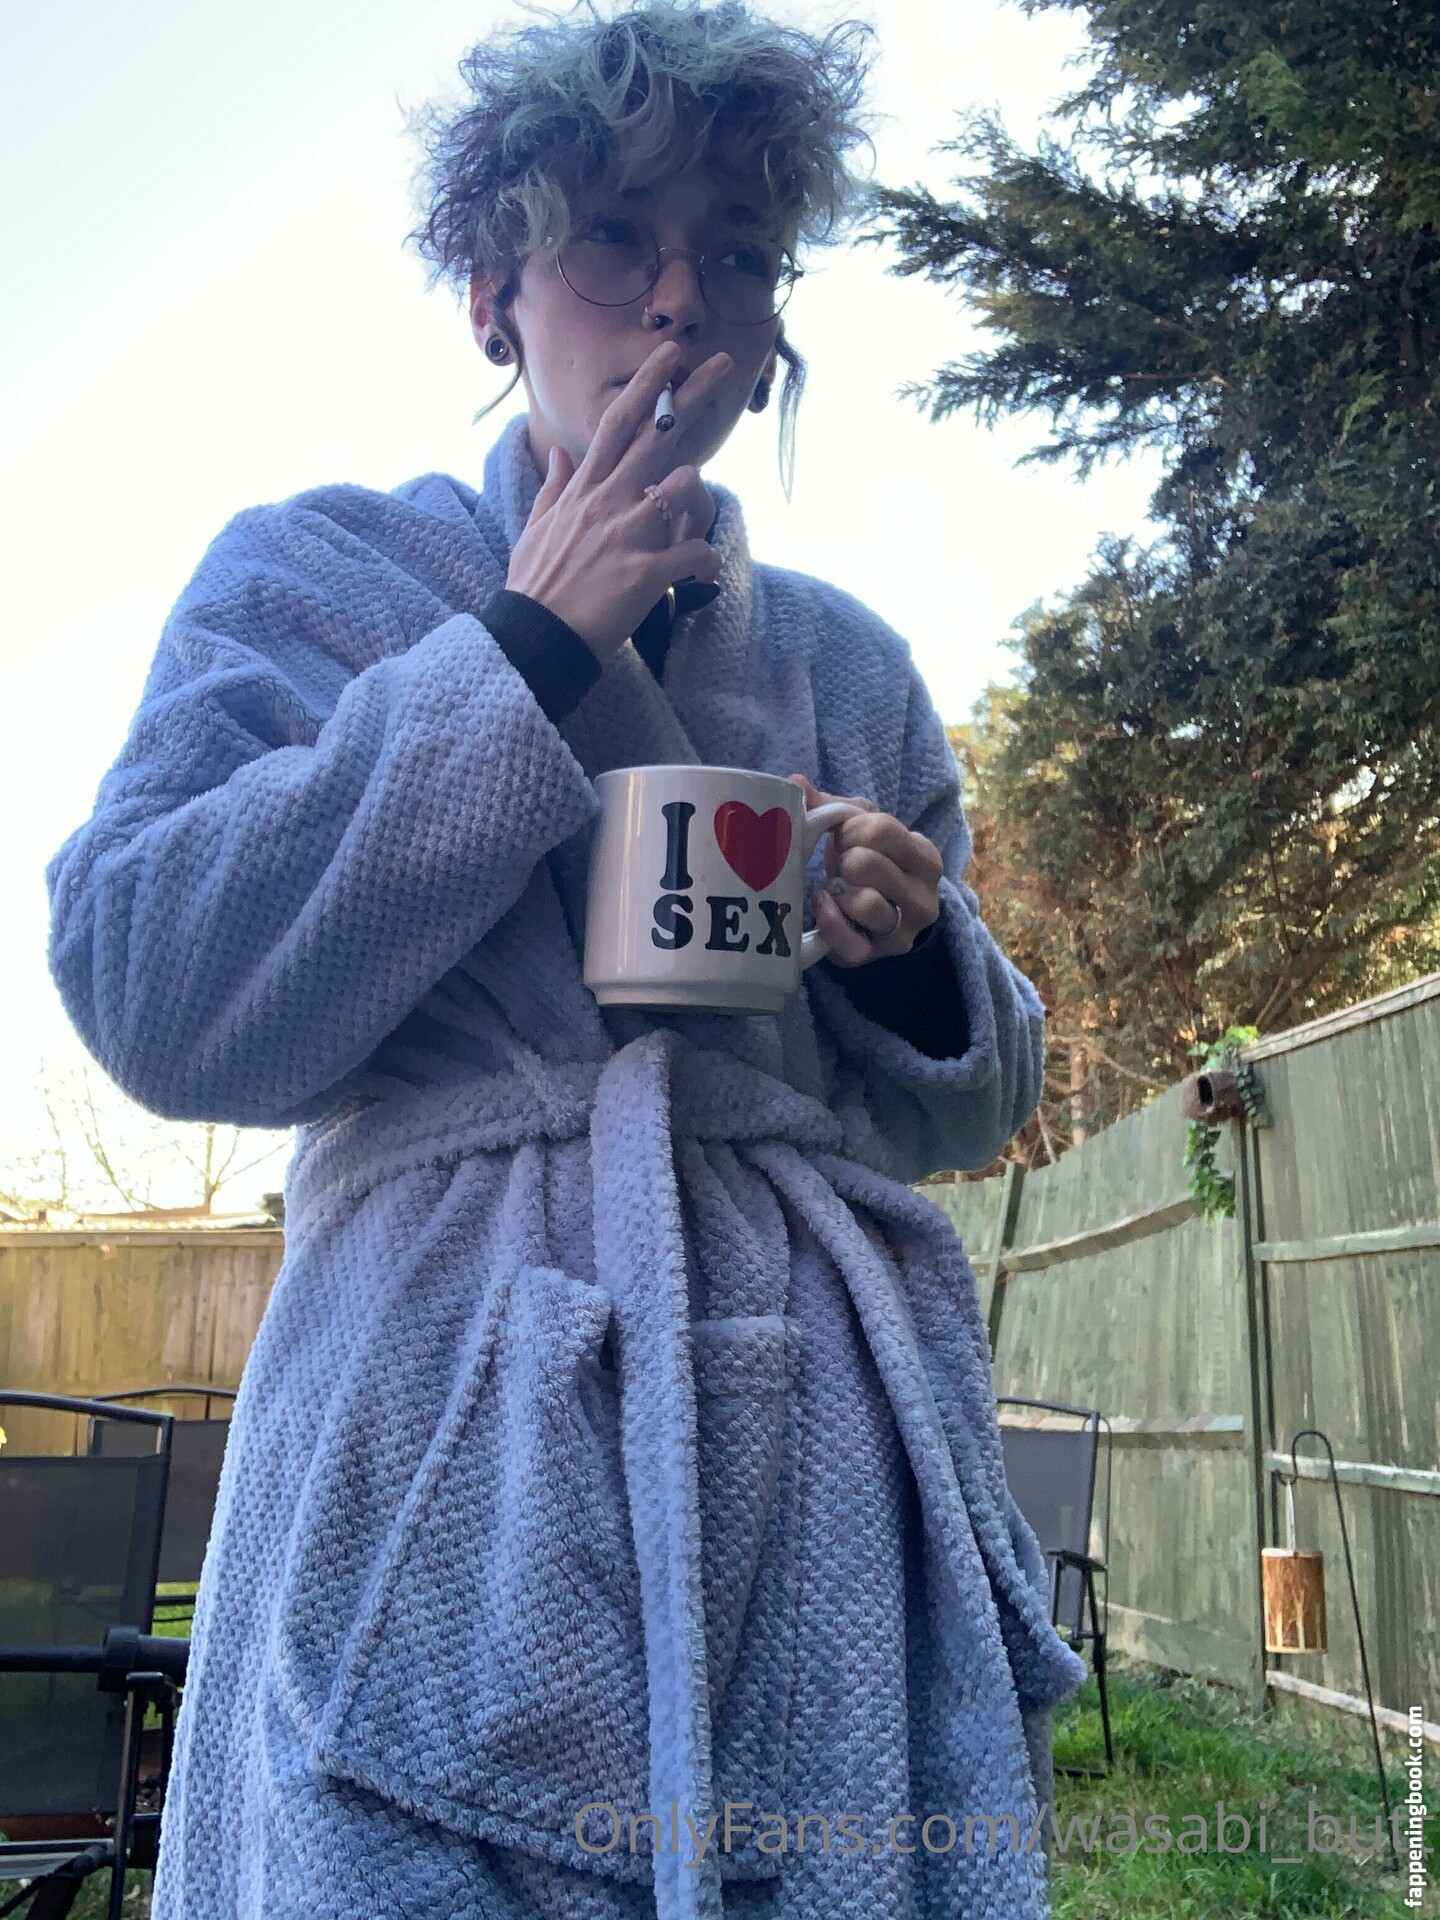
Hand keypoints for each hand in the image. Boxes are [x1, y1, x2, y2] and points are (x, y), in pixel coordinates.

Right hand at [504, 340, 728, 664]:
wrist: (535, 636)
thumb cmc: (536, 586)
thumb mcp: (535, 528)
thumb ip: (553, 487)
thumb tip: (559, 452)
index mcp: (584, 490)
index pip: (616, 424)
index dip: (645, 385)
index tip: (669, 355)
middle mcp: (607, 501)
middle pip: (656, 434)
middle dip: (692, 395)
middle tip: (722, 365)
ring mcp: (627, 534)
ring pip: (684, 486)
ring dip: (699, 501)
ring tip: (693, 527)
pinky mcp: (645, 572)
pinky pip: (695, 553)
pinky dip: (706, 562)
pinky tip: (701, 576)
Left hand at [787, 774, 942, 966]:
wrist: (874, 918)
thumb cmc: (868, 862)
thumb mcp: (860, 829)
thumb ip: (832, 806)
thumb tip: (794, 783)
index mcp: (925, 857)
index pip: (882, 828)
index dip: (850, 830)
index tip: (845, 837)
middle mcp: (925, 896)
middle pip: (869, 864)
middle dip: (844, 860)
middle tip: (841, 863)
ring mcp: (903, 930)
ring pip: (866, 905)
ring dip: (840, 892)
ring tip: (836, 887)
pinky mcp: (877, 956)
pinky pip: (849, 942)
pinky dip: (829, 920)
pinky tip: (824, 904)